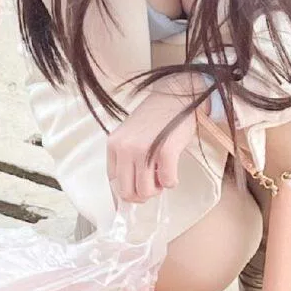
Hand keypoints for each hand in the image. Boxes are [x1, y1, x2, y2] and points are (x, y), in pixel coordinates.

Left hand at [107, 80, 206, 202]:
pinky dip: (172, 181)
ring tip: (163, 175)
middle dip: (143, 195)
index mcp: (114, 144)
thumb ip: (126, 157)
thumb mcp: (132, 135)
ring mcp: (144, 150)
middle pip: (127, 192)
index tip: (137, 194)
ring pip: (146, 192)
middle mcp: (125, 148)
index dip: (127, 192)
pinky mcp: (165, 152)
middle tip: (154, 183)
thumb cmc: (157, 117)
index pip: (113, 182)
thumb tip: (129, 191)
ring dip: (158, 189)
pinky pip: (167, 182)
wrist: (177, 96)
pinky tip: (173, 170)